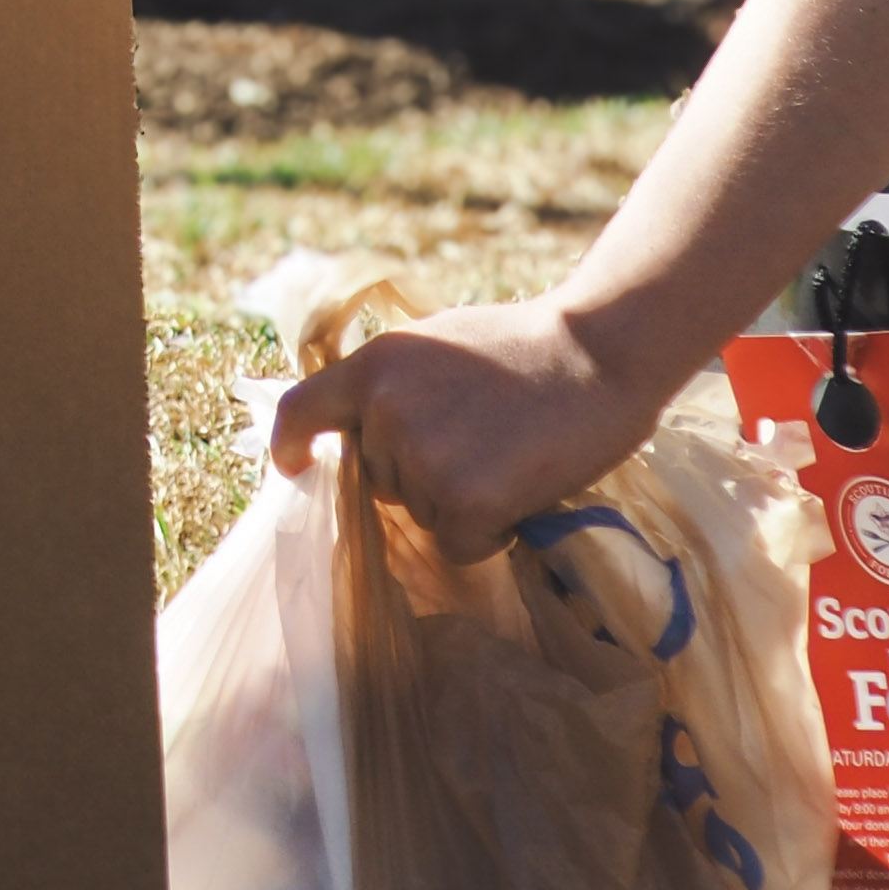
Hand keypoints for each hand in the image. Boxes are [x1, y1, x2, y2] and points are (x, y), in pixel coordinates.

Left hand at [268, 294, 669, 563]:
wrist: (598, 353)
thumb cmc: (528, 347)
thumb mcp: (437, 344)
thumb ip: (396, 384)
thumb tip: (369, 430)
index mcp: (373, 366)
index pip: (300, 410)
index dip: (291, 445)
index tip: (295, 467)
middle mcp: (384, 411)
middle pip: (378, 480)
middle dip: (419, 475)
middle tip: (481, 440)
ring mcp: (421, 457)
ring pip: (422, 515)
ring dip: (458, 503)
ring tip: (507, 455)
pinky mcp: (463, 499)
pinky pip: (459, 545)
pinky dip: (489, 533)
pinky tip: (521, 491)